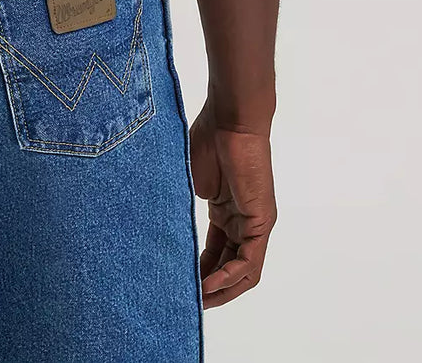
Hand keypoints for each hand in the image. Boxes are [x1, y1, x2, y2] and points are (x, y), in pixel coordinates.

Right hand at [188, 99, 276, 307]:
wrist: (230, 120)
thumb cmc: (208, 139)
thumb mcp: (191, 182)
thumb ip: (182, 207)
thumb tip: (160, 225)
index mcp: (226, 213)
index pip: (215, 253)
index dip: (199, 272)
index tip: (180, 284)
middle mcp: (242, 222)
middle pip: (229, 268)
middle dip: (210, 288)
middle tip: (187, 301)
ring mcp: (254, 224)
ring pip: (242, 272)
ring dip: (221, 290)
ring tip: (198, 301)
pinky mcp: (261, 222)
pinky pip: (248, 262)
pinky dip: (229, 277)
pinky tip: (209, 285)